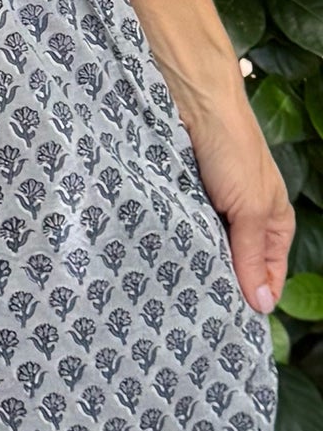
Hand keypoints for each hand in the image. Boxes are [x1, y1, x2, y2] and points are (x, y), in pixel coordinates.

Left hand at [180, 90, 294, 314]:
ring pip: (203, 250)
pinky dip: (172, 243)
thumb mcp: (252, 208)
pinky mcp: (182, 198)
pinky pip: (178, 230)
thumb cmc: (233, 149)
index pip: (267, 276)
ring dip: (191, 265)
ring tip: (173, 297)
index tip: (228, 328)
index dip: (252, 300)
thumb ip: (252, 255)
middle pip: (234, 266)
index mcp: (272, 224)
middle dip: (218, 286)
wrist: (193, 102)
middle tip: (194, 317)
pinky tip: (157, 263)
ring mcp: (210, 208)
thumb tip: (261, 304)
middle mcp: (243, 219)